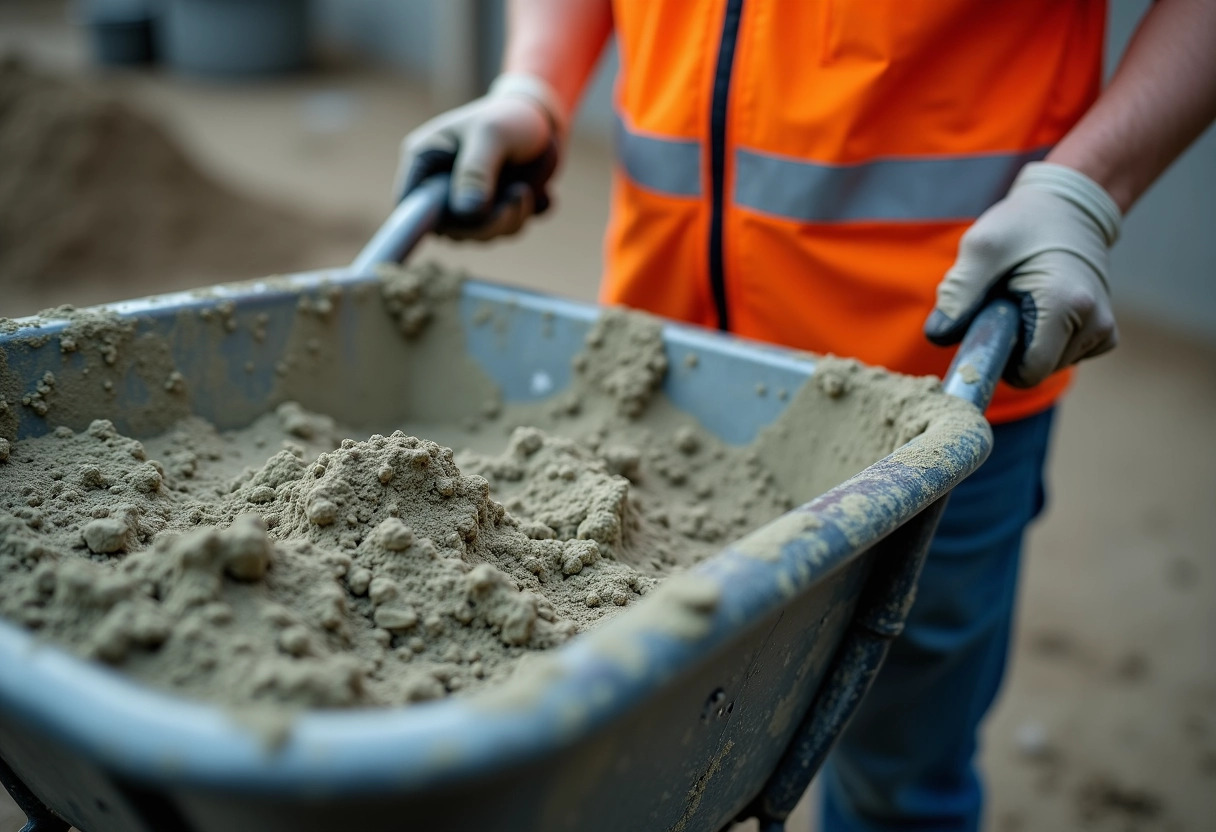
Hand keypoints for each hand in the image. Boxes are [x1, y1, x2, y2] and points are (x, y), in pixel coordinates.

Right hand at [394, 74, 563, 240]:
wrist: (544, 119)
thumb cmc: (511, 117)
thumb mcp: (492, 135)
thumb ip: (476, 172)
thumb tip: (466, 212)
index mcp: (426, 159)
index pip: (410, 206)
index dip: (434, 221)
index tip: (471, 217)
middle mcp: (441, 185)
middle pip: (451, 230)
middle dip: (489, 222)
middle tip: (518, 195)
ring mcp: (467, 200)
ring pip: (482, 234)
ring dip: (512, 219)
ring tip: (527, 189)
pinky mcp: (493, 209)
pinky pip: (506, 230)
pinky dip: (526, 216)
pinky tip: (537, 193)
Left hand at [924, 162, 1122, 387]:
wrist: (1068, 209)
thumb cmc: (1022, 225)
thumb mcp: (981, 246)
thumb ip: (958, 290)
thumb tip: (939, 335)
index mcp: (1065, 303)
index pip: (1028, 372)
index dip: (999, 360)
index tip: (987, 329)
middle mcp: (1094, 321)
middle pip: (1037, 371)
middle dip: (1013, 349)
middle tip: (1003, 307)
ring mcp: (1103, 329)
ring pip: (1051, 365)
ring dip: (1028, 343)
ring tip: (1023, 302)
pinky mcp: (1105, 331)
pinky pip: (1067, 356)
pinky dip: (1048, 341)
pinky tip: (1041, 311)